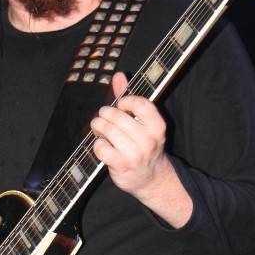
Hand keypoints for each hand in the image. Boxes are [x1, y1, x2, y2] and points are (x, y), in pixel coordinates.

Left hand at [90, 72, 191, 226]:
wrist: (151, 178)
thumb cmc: (144, 145)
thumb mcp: (144, 123)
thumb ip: (130, 99)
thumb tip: (119, 76)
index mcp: (157, 126)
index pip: (140, 103)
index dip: (125, 101)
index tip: (121, 105)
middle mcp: (148, 140)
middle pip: (117, 116)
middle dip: (105, 114)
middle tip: (104, 118)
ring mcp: (135, 154)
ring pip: (106, 129)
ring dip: (98, 127)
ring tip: (101, 130)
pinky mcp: (121, 165)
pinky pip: (100, 146)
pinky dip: (98, 144)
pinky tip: (104, 146)